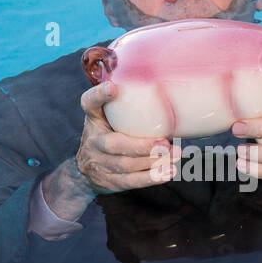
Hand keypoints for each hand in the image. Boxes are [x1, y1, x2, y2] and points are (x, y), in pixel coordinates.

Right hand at [74, 80, 180, 194]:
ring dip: (152, 161)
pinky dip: (151, 177)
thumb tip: (161, 82)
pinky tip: (168, 172)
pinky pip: (130, 181)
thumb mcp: (108, 115)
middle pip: (113, 144)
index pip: (89, 103)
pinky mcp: (108, 180)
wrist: (86, 170)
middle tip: (164, 142)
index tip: (113, 88)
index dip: (99, 95)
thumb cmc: (108, 133)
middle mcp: (93, 140)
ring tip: (175, 155)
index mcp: (93, 118)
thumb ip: (125, 101)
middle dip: (140, 145)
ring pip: (125, 164)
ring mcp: (99, 163)